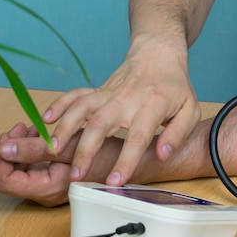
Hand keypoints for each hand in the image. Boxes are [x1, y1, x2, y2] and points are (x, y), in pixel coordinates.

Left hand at [0, 123, 121, 206]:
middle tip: (25, 128)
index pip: (5, 179)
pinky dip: (36, 150)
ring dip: (25, 147)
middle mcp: (46, 192)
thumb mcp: (69, 147)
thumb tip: (5, 148)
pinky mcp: (57, 180)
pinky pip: (35, 167)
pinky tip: (46, 136)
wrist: (131, 164)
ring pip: (23, 169)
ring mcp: (51, 187)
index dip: (2, 156)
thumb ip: (35, 149)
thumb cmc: (106, 156)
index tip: (12, 135)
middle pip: (11, 174)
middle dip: (14, 148)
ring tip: (37, 130)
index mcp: (47, 188)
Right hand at [42, 37, 199, 186]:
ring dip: (66, 128)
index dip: (125, 160)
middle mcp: (127, 99)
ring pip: (82, 109)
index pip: (137, 137)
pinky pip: (75, 94)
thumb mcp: (190, 110)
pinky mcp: (99, 89)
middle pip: (101, 125)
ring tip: (53, 150)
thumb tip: (162, 154)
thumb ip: (177, 133)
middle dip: (86, 151)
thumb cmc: (176, 86)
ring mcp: (110, 93)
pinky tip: (47, 119)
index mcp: (153, 105)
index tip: (115, 182)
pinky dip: (60, 104)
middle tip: (76, 175)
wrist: (159, 54)